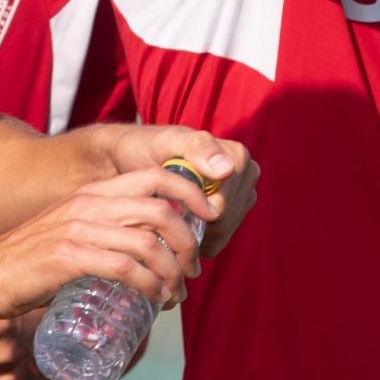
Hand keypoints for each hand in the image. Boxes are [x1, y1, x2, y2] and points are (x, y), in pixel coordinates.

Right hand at [0, 166, 204, 317]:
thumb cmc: (33, 258)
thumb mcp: (74, 228)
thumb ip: (108, 229)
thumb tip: (150, 249)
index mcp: (95, 191)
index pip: (156, 175)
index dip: (191, 193)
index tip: (209, 219)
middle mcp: (91, 203)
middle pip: (161, 209)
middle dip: (187, 241)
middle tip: (192, 269)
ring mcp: (79, 229)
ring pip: (148, 242)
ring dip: (172, 272)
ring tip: (176, 293)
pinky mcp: (69, 258)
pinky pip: (125, 268)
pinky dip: (149, 285)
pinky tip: (155, 298)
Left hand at [105, 124, 259, 255]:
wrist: (134, 155)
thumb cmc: (148, 146)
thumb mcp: (167, 141)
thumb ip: (197, 148)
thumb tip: (226, 170)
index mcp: (236, 156)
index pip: (226, 203)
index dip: (195, 210)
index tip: (169, 205)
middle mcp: (246, 174)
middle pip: (227, 218)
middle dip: (195, 222)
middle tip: (164, 217)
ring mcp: (243, 194)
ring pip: (224, 230)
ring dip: (195, 232)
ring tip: (168, 222)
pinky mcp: (235, 211)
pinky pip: (222, 237)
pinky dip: (198, 238)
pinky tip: (178, 228)